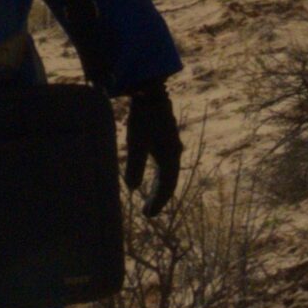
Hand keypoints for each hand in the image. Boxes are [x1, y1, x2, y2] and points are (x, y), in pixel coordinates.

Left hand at [123, 80, 182, 215]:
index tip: (148, 215)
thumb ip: (135, 167)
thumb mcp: (136, 143)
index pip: (167, 187)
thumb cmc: (143, 118)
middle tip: (148, 212)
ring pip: (168, 172)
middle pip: (169, 181)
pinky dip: (160, 175)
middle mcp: (175, 153)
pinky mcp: (166, 139)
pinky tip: (154, 176)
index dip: (158, 202)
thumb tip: (133, 189)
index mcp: (171, 157)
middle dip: (159, 197)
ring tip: (150, 199)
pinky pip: (165, 163)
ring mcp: (172, 145)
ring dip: (160, 187)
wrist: (151, 92)